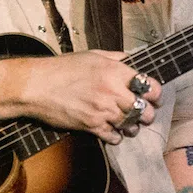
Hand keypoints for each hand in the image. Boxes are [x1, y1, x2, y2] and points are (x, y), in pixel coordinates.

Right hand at [16, 50, 158, 142]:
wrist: (36, 86)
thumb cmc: (62, 69)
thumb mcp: (92, 56)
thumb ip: (116, 58)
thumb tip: (131, 60)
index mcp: (116, 72)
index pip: (150, 87)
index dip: (155, 94)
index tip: (154, 97)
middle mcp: (113, 92)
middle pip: (145, 111)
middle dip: (147, 114)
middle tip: (143, 113)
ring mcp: (103, 111)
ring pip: (132, 126)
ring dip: (133, 127)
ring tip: (128, 123)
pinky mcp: (92, 126)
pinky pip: (114, 137)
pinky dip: (116, 136)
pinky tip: (111, 130)